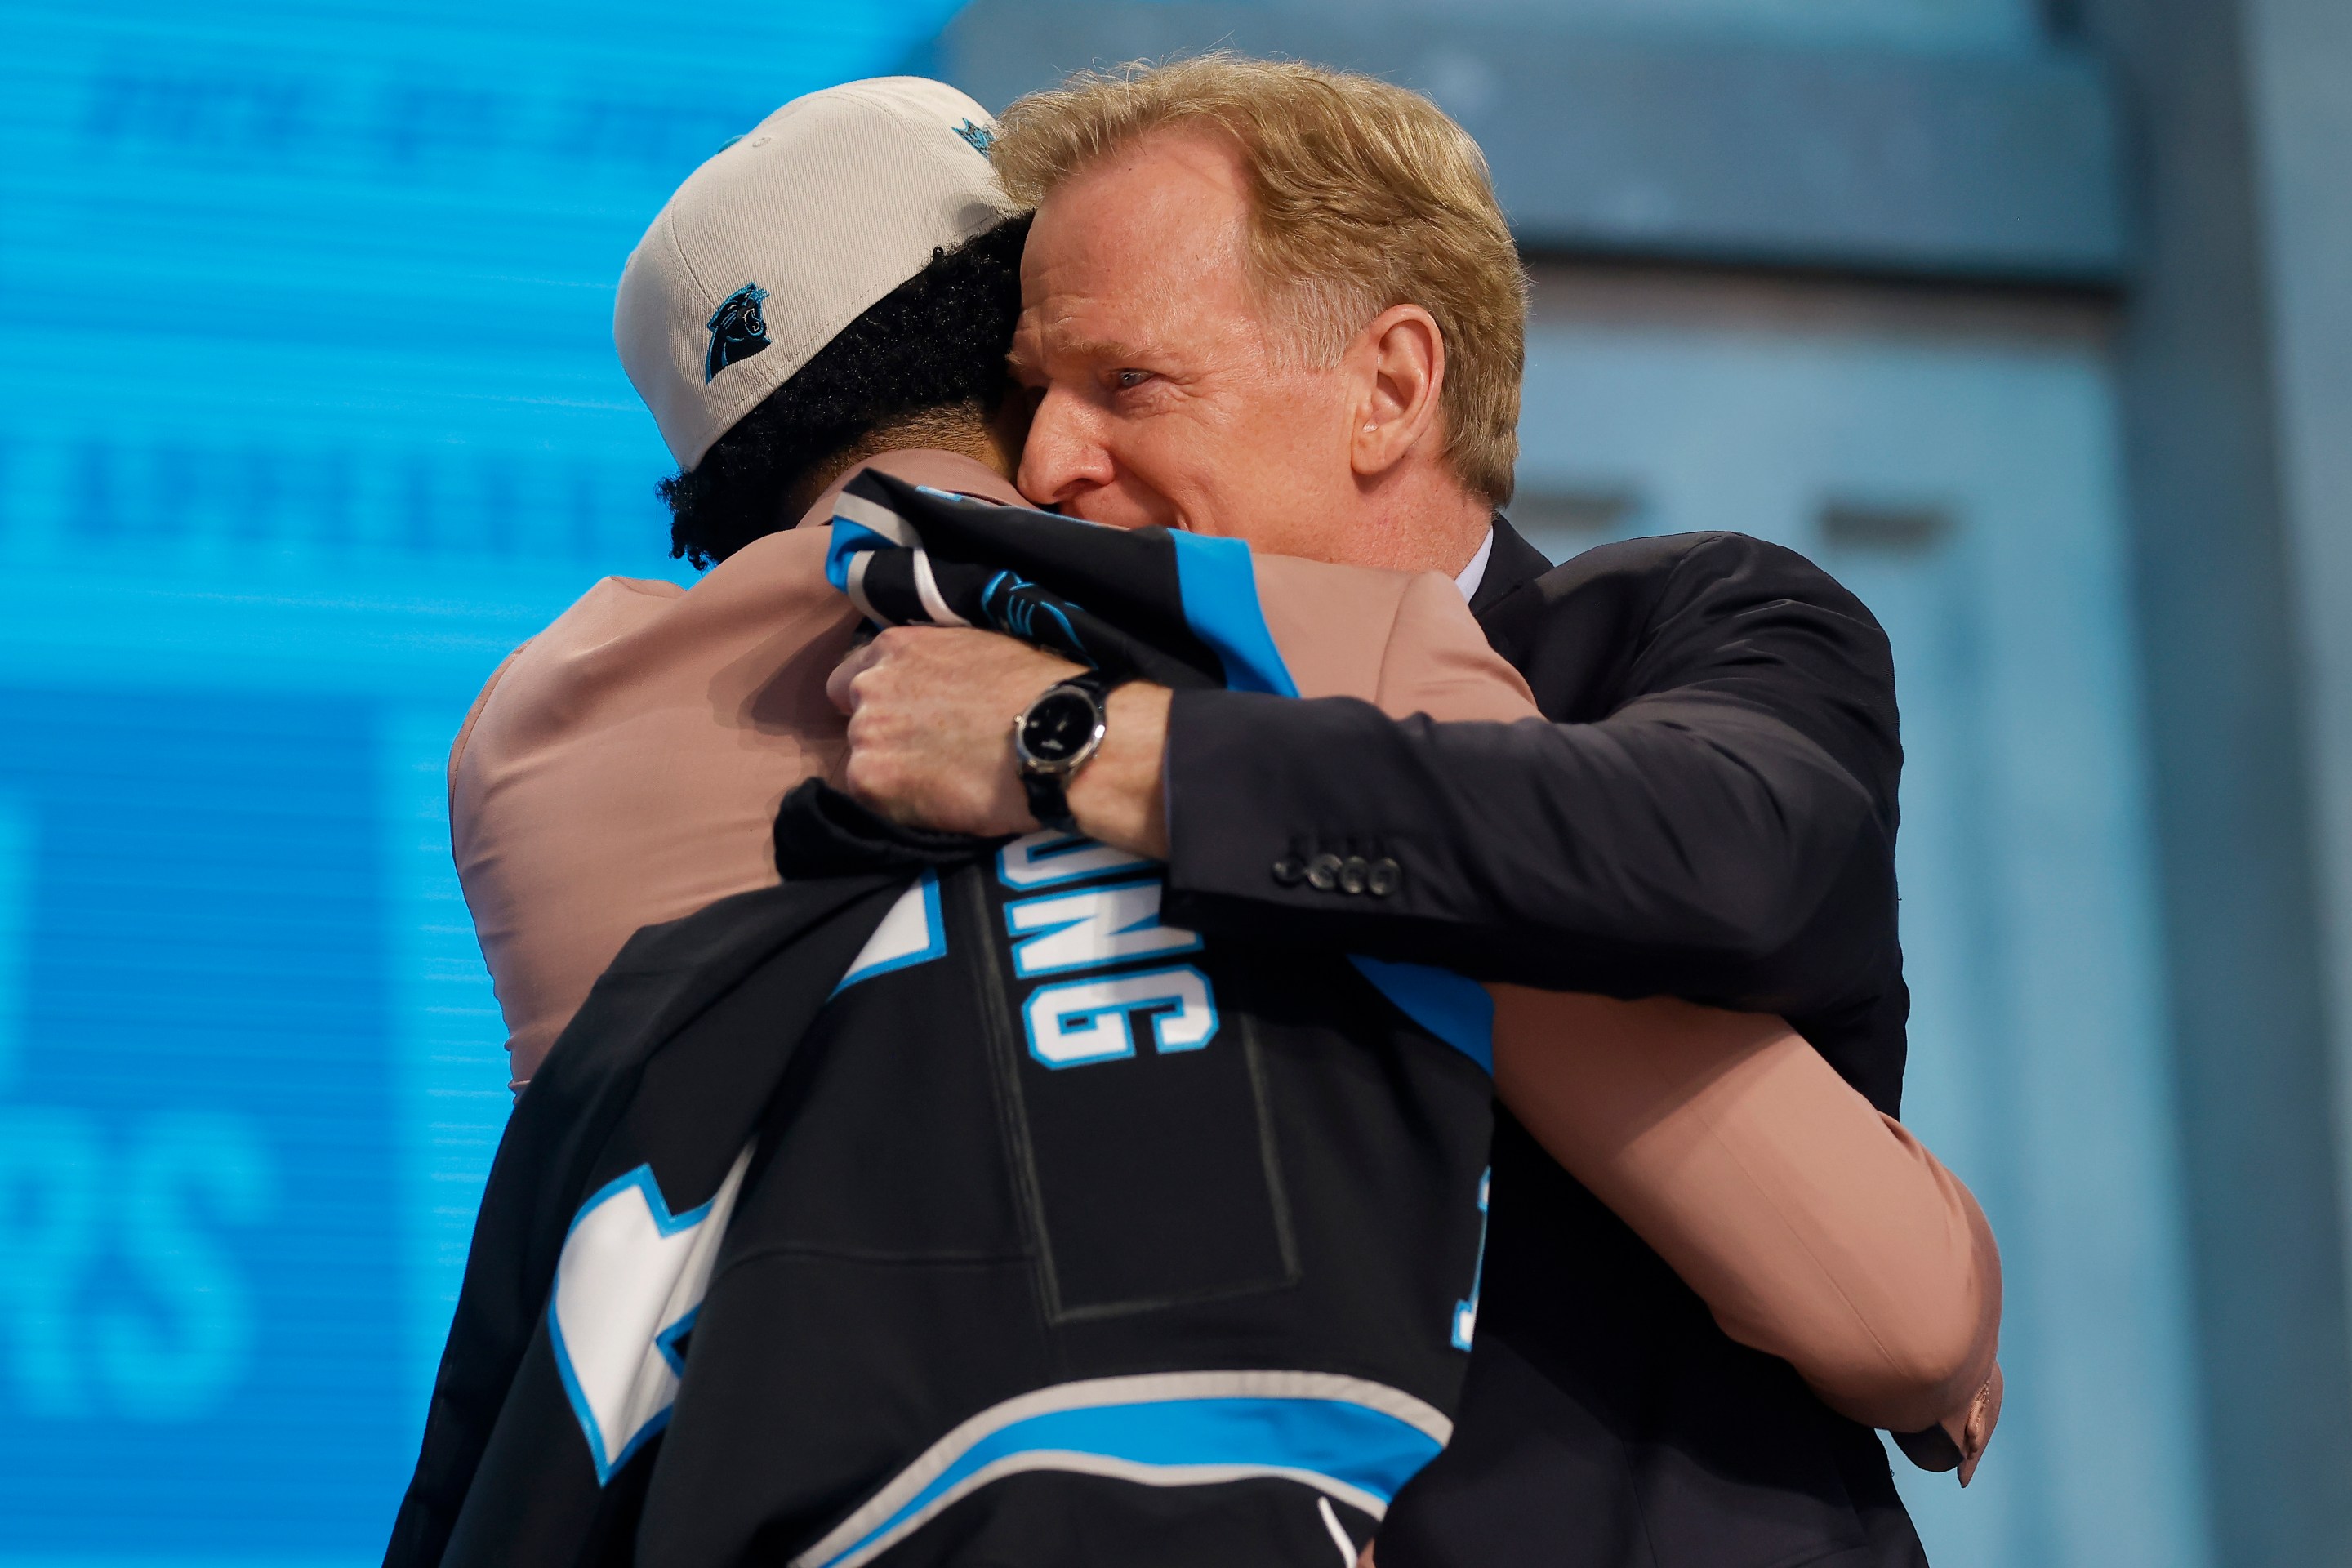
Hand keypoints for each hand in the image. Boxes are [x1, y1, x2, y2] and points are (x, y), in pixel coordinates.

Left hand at [829, 626, 1172, 855]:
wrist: (1059, 738)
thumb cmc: (1040, 690)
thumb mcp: (981, 648)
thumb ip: (937, 662)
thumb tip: (934, 684)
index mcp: (895, 648)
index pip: (851, 681)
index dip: (882, 705)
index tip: (910, 723)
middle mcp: (869, 687)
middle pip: (858, 725)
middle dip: (889, 742)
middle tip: (937, 758)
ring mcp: (866, 736)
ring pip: (866, 767)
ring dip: (896, 778)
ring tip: (947, 787)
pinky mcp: (872, 784)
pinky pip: (875, 805)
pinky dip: (904, 811)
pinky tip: (946, 807)